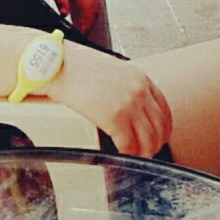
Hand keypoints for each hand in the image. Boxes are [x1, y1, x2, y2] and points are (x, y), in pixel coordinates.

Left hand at [39, 0, 100, 33]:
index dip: (87, 24)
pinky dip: (88, 5)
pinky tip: (80, 12)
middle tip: (81, 34)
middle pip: (94, 7)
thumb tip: (65, 14)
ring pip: (94, 1)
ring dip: (89, 14)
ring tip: (80, 26)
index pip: (89, 9)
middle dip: (89, 22)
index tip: (82, 35)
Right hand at [47, 44, 172, 157]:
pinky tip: (118, 155)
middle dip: (153, 144)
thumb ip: (125, 86)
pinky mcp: (114, 116)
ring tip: (131, 157)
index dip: (161, 129)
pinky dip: (126, 154)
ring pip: (148, 140)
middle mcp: (139, 89)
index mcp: (139, 76)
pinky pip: (129, 145)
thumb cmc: (75, 66)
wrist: (56, 62)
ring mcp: (128, 102)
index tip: (155, 138)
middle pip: (160, 127)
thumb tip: (128, 107)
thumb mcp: (110, 69)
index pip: (164, 110)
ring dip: (141, 153)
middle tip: (143, 153)